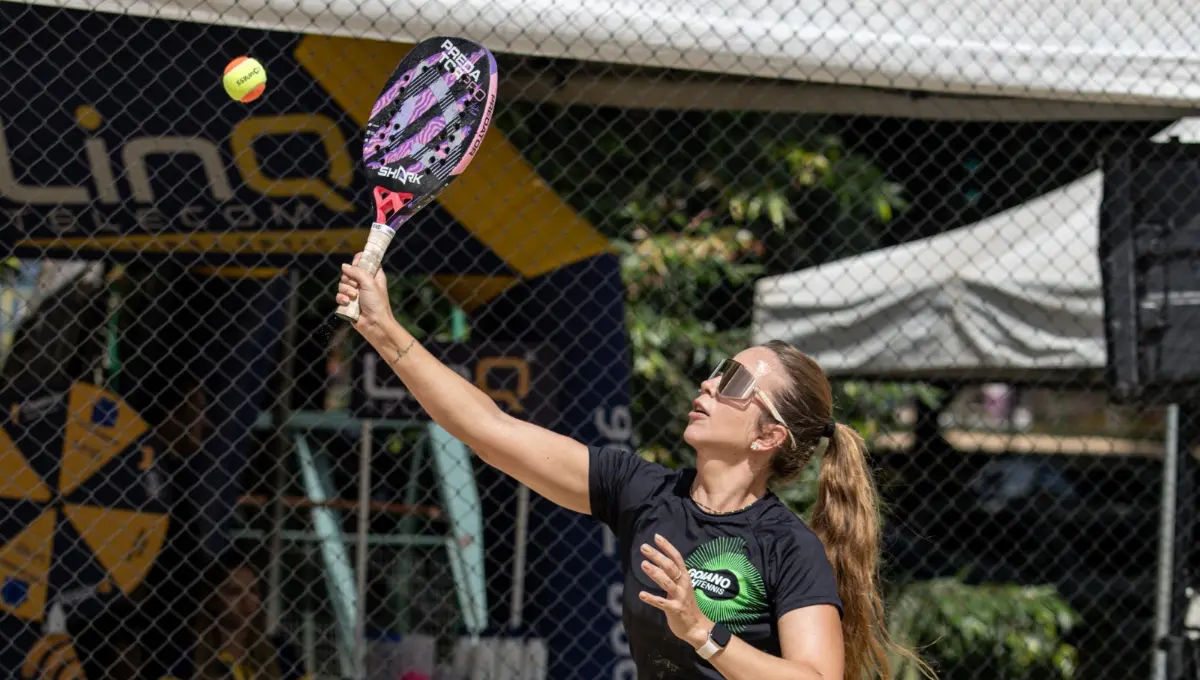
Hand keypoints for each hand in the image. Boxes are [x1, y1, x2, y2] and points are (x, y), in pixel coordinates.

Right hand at [337, 252, 394, 342]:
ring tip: (354, 297)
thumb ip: (357, 272)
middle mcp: (364, 282)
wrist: (374, 324)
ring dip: (346, 290)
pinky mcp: (348, 302)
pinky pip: (339, 295)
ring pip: (342, 283)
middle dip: (349, 279)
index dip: (359, 262)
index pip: (364, 261)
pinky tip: (348, 303)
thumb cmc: (377, 304)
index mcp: (373, 275)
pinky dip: (342, 298)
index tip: (357, 266)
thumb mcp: (370, 283)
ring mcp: (355, 292)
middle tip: (356, 286)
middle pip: (349, 272)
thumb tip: (344, 266)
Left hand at [639, 534, 714, 649]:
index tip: (656, 537)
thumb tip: (659, 561)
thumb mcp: (682, 586)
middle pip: (670, 567)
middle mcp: (683, 585)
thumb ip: (672, 575)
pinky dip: (651, 598)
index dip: (667, 547)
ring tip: (643, 564)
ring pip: (667, 582)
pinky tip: (641, 594)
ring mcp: (680, 597)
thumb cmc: (686, 604)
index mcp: (685, 577)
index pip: (677, 558)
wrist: (697, 627)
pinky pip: (662, 603)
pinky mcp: (675, 610)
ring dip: (655, 573)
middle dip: (657, 556)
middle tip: (644, 547)